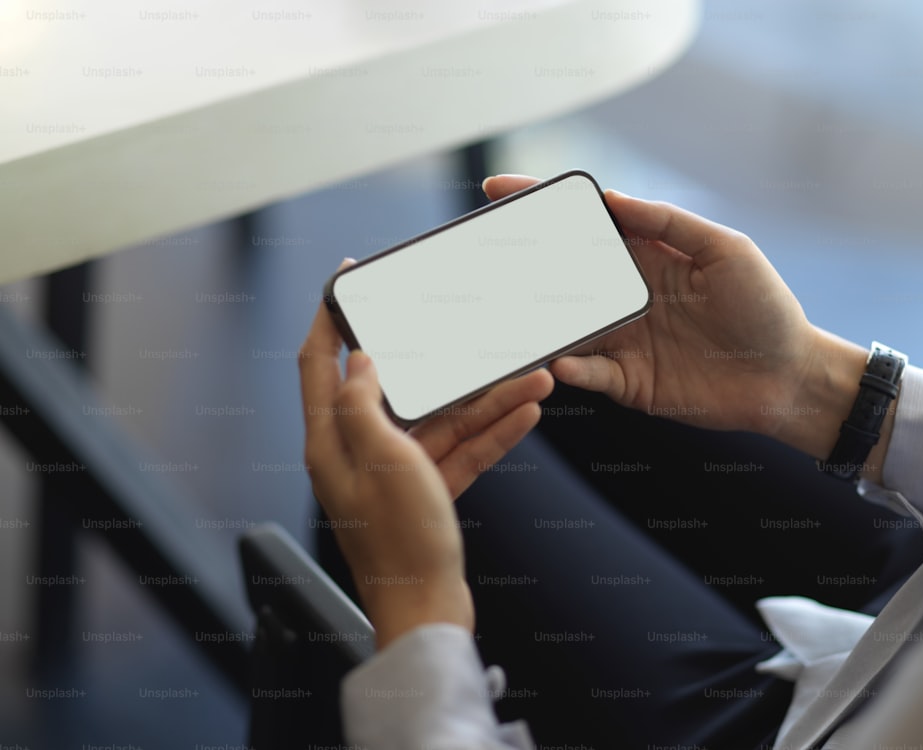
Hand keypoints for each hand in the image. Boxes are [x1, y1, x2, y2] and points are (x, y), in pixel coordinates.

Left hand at [299, 298, 551, 647]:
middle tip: (465, 331)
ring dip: (487, 400)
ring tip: (531, 379)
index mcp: (332, 442)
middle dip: (441, 362)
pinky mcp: (429, 490)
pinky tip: (526, 413)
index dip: (328, 319)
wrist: (428, 610)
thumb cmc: (399, 543)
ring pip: (442, 419)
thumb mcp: (380, 459)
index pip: (320, 365)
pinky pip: (462, 449)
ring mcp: (397, 472)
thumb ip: (363, 403)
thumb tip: (360, 360)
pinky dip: (492, 433)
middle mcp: (360, 452)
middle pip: (399, 388)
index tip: (344, 281)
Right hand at [483, 176, 875, 468]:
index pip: (585, 225)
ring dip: (534, 320)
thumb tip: (611, 198)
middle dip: (518, 263)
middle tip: (482, 256)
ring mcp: (622, 339)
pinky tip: (558, 361)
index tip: (498, 191)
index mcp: (645, 256)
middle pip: (560, 275)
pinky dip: (570, 368)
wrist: (789, 378)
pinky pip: (588, 373)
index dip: (541, 206)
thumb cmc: (765, 307)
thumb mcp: (724, 250)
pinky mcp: (628, 382)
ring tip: (502, 312)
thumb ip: (667, 223)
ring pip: (564, 327)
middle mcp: (624, 295)